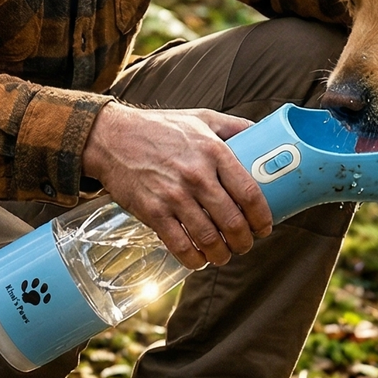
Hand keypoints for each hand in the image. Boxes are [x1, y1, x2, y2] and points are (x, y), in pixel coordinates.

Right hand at [81, 102, 272, 269]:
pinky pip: (180, 246)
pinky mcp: (153, 213)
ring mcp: (174, 196)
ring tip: (224, 254)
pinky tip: (200, 260)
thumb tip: (263, 135)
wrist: (112, 137)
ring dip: (222, 254)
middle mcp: (196, 175)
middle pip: (233, 222)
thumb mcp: (202, 118)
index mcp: (213, 151)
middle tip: (246, 243)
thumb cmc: (159, 127)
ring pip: (210, 239)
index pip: (249, 192)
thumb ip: (234, 126)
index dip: (262, 216)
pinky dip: (195, 260)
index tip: (265, 226)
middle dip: (245, 241)